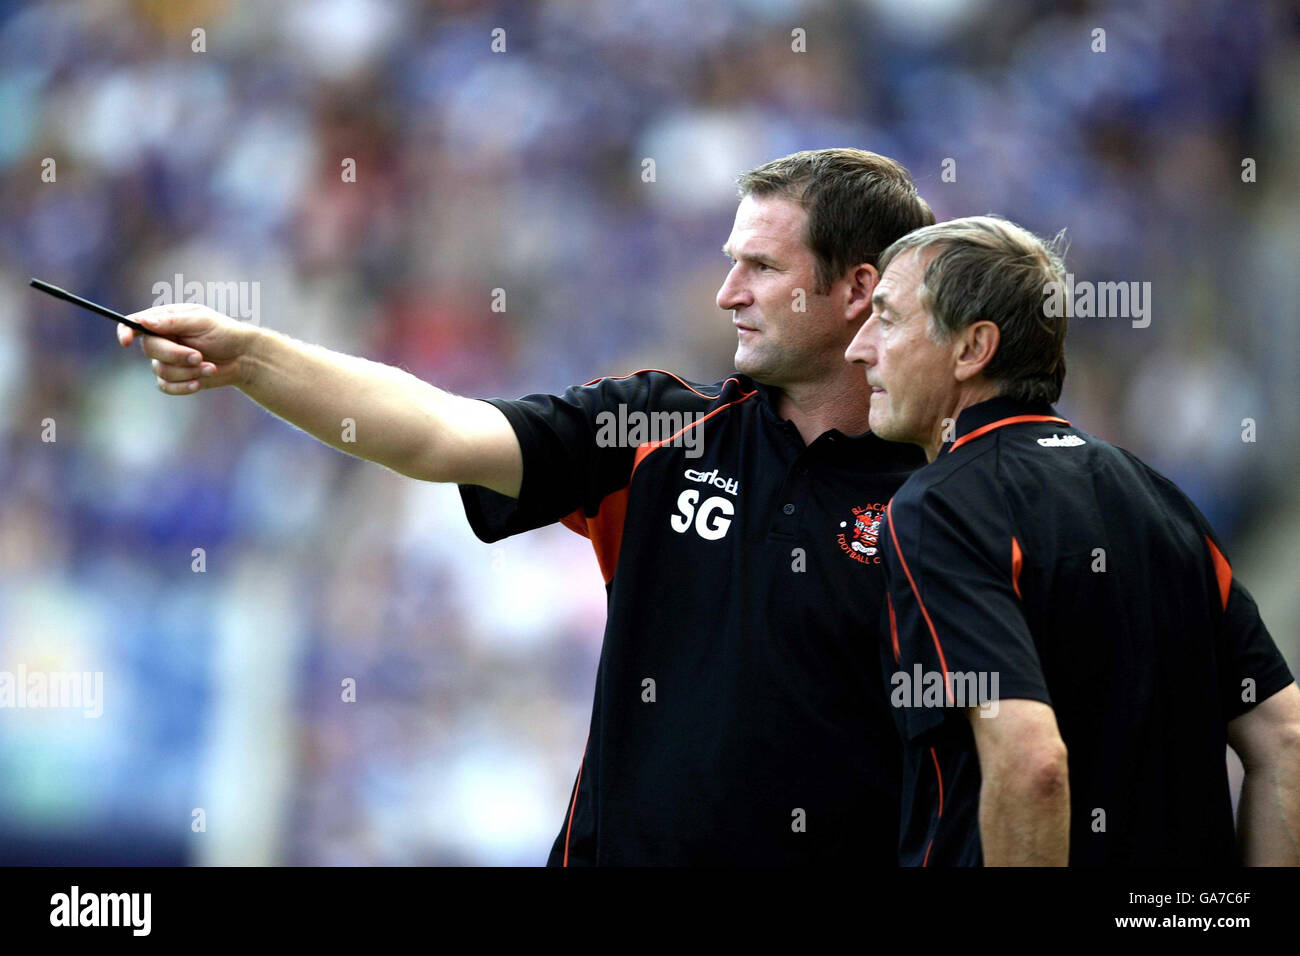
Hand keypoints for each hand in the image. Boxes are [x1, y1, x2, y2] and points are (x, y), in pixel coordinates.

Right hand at [117, 303, 255, 393]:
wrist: (243, 358)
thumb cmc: (224, 333)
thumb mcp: (201, 322)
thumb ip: (172, 321)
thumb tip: (143, 322)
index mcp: (165, 320)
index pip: (135, 323)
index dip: (125, 331)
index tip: (126, 341)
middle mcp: (162, 339)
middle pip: (150, 349)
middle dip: (175, 355)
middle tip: (199, 356)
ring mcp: (166, 360)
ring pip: (160, 370)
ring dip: (187, 371)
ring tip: (210, 366)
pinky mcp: (174, 378)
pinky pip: (166, 386)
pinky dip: (184, 386)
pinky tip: (200, 383)